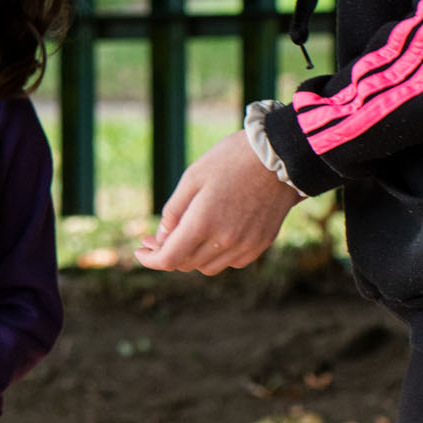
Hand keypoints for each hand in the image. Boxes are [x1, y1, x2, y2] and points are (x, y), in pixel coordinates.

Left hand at [136, 131, 303, 274]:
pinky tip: (213, 236)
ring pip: (208, 267)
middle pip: (186, 264)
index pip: (169, 260)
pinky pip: (231, 261)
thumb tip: (161, 238)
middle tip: (156, 237)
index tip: (140, 251)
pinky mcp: (261, 244)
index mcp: (203, 224)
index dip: (150, 260)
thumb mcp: (192, 178)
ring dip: (191, 257)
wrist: (282, 155)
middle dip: (167, 253)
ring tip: (185, 236)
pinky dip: (216, 255)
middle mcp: (225, 241)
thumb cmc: (231, 160)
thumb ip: (173, 212)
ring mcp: (246, 245)